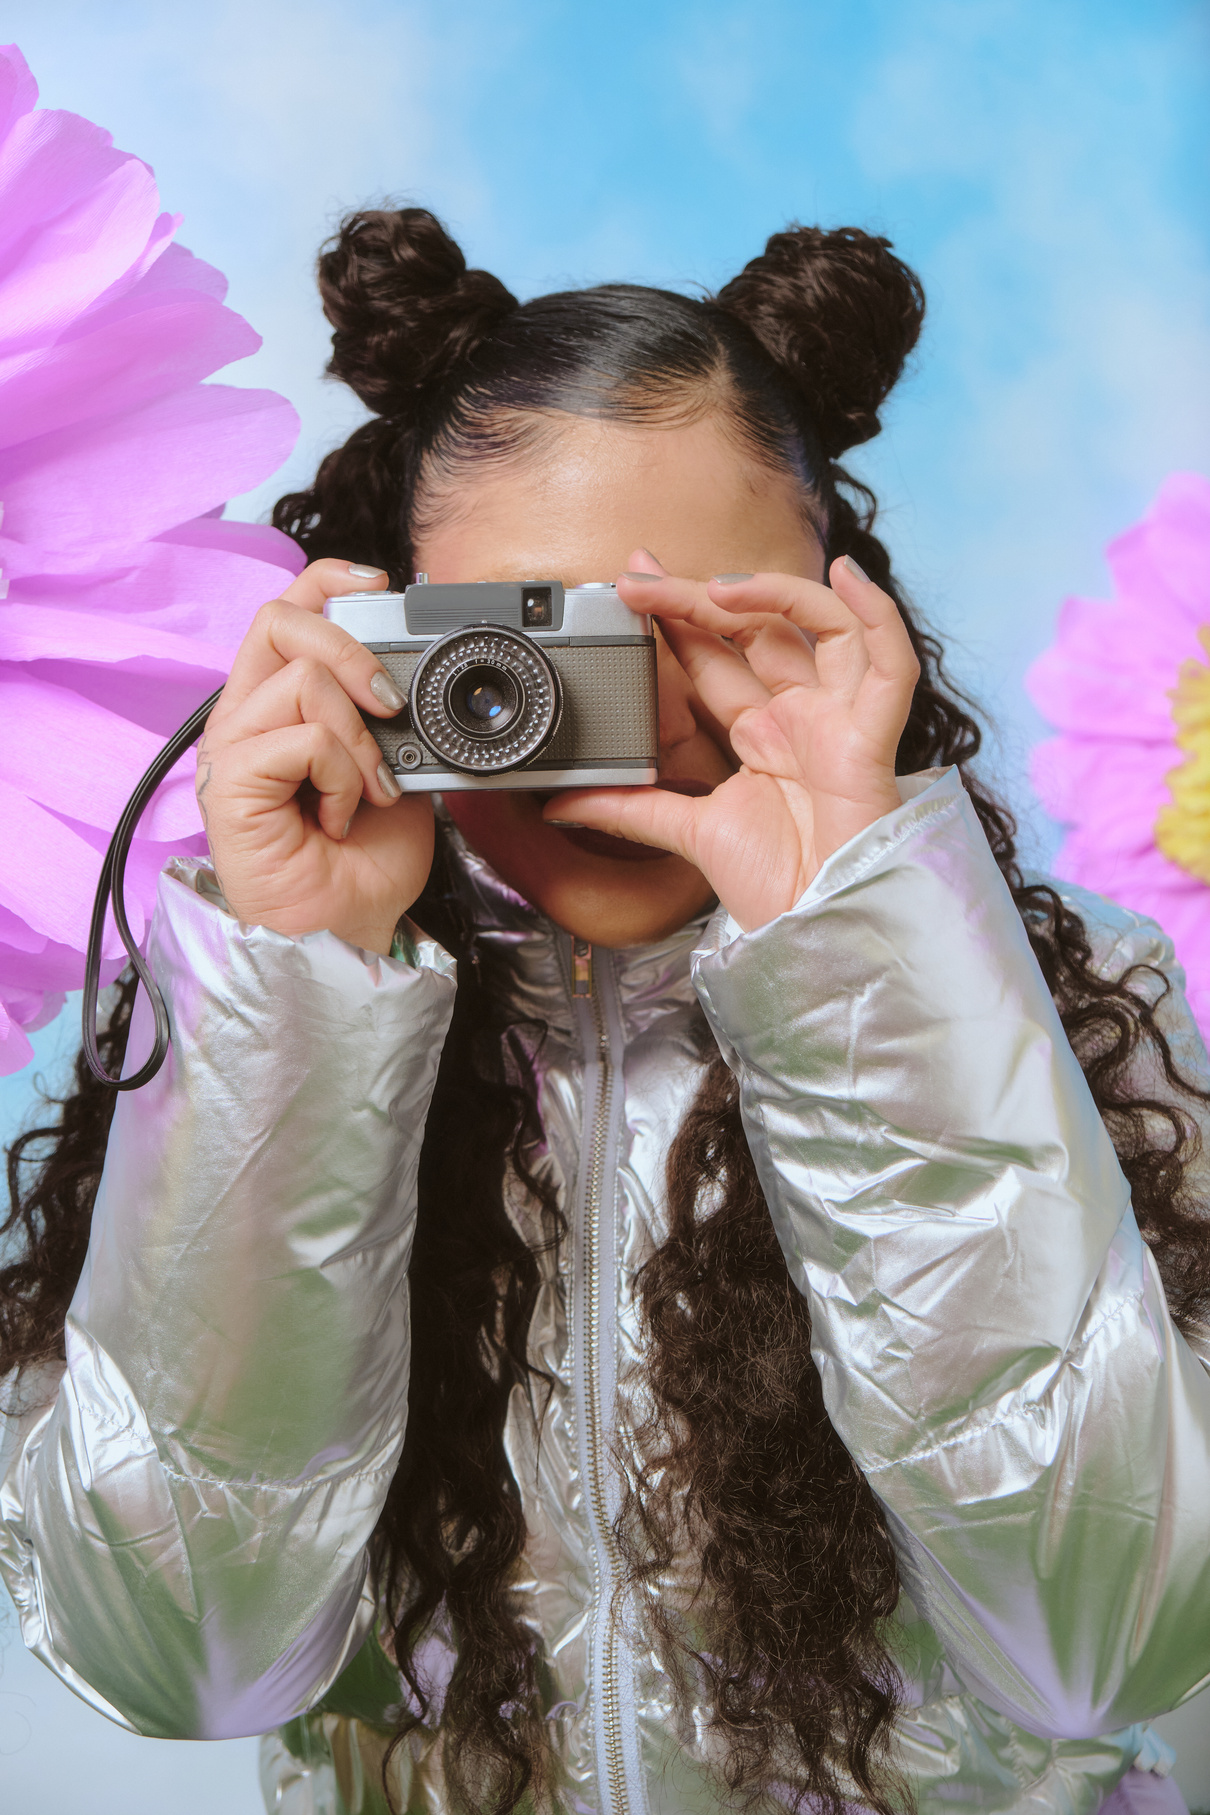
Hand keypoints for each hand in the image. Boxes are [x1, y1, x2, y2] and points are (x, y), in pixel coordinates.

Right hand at [196, 561, 432, 953]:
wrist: (347, 933)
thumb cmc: (363, 866)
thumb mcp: (395, 770)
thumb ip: (388, 718)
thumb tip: (409, 674)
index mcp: (276, 709)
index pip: (283, 612)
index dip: (323, 580)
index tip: (378, 582)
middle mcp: (244, 721)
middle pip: (278, 620)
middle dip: (350, 648)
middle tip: (389, 707)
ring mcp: (230, 752)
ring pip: (302, 682)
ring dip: (358, 739)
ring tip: (366, 791)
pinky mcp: (229, 786)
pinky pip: (300, 739)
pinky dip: (341, 775)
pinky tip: (340, 815)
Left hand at [544, 554, 919, 930]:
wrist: (816, 934)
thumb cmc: (773, 887)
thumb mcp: (685, 832)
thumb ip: (626, 811)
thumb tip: (557, 804)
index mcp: (762, 734)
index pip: (717, 655)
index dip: (678, 614)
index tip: (632, 581)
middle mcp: (802, 717)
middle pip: (758, 631)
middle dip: (701, 593)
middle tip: (642, 571)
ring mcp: (839, 721)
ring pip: (823, 628)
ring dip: (775, 593)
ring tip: (717, 586)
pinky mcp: (871, 739)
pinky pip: (891, 666)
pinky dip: (877, 615)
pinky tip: (849, 576)